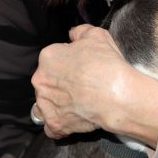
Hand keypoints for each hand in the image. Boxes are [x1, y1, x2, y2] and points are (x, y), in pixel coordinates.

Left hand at [31, 24, 157, 145]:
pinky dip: (59, 124)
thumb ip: (80, 32)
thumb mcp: (97, 35)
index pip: (53, 58)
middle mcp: (41, 80)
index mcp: (48, 57)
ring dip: (55, 103)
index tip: (81, 67)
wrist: (116, 95)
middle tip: (80, 85)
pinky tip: (71, 119)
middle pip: (46, 80)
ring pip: (44, 103)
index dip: (68, 62)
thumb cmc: (106, 65)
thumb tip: (73, 34)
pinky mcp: (55, 124)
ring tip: (74, 103)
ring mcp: (46, 104)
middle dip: (60, 83)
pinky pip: (51, 126)